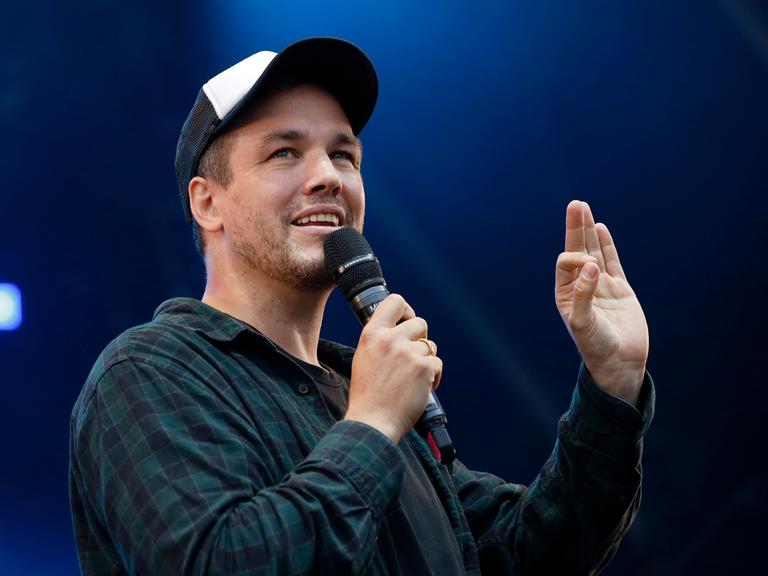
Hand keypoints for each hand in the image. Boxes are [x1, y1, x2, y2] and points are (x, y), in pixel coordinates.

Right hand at [345, 294, 442, 442]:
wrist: (372, 421)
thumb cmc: (368, 395)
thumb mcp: (364, 357)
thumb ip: (380, 341)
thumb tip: (401, 329)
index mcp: (372, 334)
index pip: (395, 301)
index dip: (407, 310)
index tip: (407, 323)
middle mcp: (390, 339)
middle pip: (420, 323)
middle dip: (421, 339)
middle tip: (412, 358)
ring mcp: (408, 353)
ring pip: (430, 346)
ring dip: (426, 361)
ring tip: (413, 379)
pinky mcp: (424, 368)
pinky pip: (438, 363)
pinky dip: (434, 376)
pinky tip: (421, 389)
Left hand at [555, 201, 648, 405]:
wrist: (619, 363)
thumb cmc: (595, 346)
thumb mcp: (584, 323)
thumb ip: (584, 294)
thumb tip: (591, 265)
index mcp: (566, 293)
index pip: (566, 263)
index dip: (576, 259)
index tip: (591, 269)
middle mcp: (581, 286)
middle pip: (576, 250)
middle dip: (576, 228)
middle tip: (576, 204)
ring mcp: (601, 286)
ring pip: (595, 252)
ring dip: (589, 231)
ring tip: (583, 208)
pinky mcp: (620, 290)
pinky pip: (613, 262)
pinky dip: (608, 245)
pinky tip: (601, 228)